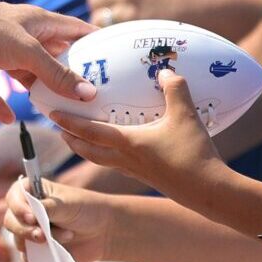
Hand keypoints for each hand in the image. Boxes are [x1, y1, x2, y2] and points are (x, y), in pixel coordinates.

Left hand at [0, 0, 95, 123]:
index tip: (115, 57)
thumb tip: (87, 91)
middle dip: (68, 75)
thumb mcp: (26, 52)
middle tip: (89, 97)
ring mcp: (0, 52)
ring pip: (25, 76)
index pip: (74, 30)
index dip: (95, 41)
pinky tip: (10, 120)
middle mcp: (22, 36)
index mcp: (38, 22)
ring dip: (36, 92)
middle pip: (52, 57)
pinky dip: (0, 104)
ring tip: (55, 112)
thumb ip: (56, 73)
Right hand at [4, 178, 112, 261]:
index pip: (13, 198)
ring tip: (66, 237)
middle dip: (25, 230)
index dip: (18, 208)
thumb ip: (45, 209)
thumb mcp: (66, 204)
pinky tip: (53, 253)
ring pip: (18, 240)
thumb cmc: (86, 209)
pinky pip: (26, 257)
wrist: (104, 231)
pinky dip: (36, 258)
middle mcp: (26, 211)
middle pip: (10, 221)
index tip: (32, 218)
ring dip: (39, 243)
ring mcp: (30, 231)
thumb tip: (30, 217)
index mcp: (31, 192)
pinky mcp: (36, 250)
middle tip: (43, 236)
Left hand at [46, 70, 222, 192]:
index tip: (51, 114)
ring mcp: (135, 171)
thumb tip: (165, 70)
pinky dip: (107, 155)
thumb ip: (175, 88)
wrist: (210, 191)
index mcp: (127, 144)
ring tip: (79, 139)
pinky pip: (118, 164)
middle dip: (71, 139)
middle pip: (88, 150)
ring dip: (86, 149)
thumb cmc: (194, 154)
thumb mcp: (185, 115)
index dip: (69, 122)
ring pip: (101, 160)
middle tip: (58, 129)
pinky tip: (118, 149)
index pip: (89, 132)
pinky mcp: (147, 177)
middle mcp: (125, 159)